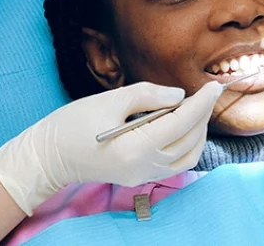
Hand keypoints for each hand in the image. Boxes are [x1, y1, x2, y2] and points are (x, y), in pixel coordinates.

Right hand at [0, 81, 222, 214]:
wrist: (49, 156)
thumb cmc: (73, 124)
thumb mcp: (109, 100)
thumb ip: (147, 95)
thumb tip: (179, 95)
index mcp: (137, 147)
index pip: (183, 123)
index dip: (202, 103)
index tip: (214, 85)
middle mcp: (144, 166)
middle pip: (190, 140)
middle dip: (203, 115)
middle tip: (204, 93)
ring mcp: (143, 176)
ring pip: (189, 156)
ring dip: (197, 132)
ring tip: (193, 109)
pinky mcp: (139, 178)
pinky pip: (176, 164)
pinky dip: (186, 145)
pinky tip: (180, 127)